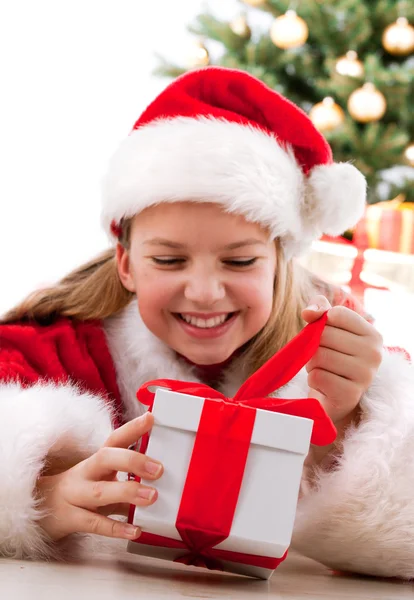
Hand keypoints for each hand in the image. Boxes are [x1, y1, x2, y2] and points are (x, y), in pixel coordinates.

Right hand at [36, 412, 162, 541]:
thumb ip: (128, 483)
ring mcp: (75, 496)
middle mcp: (85, 473)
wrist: (40, 508)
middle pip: (105, 459)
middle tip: (159, 469)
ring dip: (127, 493)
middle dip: (132, 461)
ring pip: (100, 491)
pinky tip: (135, 529)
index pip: (114, 440)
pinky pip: (94, 524)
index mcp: (96, 461)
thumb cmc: (80, 492)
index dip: (132, 428)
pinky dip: (116, 528)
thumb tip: (162, 484)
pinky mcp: (70, 519)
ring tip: (151, 496)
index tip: (151, 418)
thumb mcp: (102, 481)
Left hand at [302, 295, 382, 445]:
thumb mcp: (327, 328)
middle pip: (325, 334)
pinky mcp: (350, 395)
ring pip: (319, 356)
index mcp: (372, 335)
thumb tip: (308, 312)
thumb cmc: (331, 356)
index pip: (336, 314)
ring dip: (312, 363)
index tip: (325, 334)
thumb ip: (319, 308)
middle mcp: (374, 354)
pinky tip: (324, 384)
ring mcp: (365, 376)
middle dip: (314, 345)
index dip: (321, 322)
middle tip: (322, 356)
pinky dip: (313, 379)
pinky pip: (317, 376)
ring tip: (322, 369)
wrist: (335, 397)